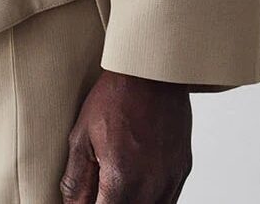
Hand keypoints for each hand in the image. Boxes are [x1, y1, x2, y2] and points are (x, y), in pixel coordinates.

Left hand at [61, 69, 191, 201]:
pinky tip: (137, 182)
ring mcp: (171, 180)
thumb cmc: (117, 96)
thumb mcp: (83, 135)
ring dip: (131, 201)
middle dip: (109, 203)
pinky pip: (168, 200)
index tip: (86, 201)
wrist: (152, 70)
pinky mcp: (183, 170)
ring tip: (117, 184)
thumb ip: (76, 179)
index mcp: (122, 181)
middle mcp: (151, 187)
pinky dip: (151, 198)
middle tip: (99, 191)